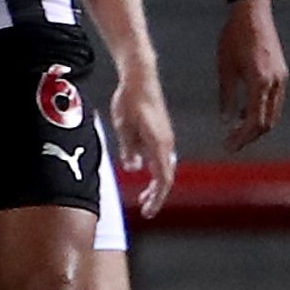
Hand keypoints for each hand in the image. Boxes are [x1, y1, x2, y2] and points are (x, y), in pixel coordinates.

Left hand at [108, 60, 177, 216]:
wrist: (140, 78)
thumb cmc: (130, 99)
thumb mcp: (123, 125)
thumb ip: (128, 148)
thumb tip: (132, 168)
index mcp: (159, 143)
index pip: (163, 178)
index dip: (157, 197)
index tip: (148, 210)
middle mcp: (167, 143)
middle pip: (166, 176)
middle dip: (157, 195)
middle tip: (146, 209)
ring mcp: (166, 138)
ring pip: (165, 168)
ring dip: (156, 184)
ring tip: (144, 197)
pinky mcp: (162, 133)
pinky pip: (162, 158)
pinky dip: (156, 171)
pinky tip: (145, 173)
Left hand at [217, 0, 286, 150]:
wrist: (252, 13)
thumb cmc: (233, 38)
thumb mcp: (225, 68)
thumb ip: (227, 96)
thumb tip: (226, 121)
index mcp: (261, 82)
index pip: (254, 121)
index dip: (242, 137)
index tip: (228, 146)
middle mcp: (276, 83)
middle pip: (267, 122)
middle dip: (249, 136)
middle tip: (231, 144)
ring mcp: (282, 78)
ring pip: (273, 113)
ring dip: (256, 125)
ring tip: (236, 133)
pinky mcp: (281, 73)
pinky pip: (274, 101)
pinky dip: (261, 111)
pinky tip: (244, 113)